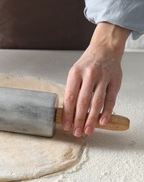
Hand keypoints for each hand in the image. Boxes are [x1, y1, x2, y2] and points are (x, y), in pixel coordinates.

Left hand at [63, 22, 129, 136]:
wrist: (104, 49)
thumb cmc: (87, 64)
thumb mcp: (75, 73)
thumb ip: (73, 90)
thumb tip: (68, 112)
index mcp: (75, 74)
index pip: (70, 97)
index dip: (67, 113)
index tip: (66, 125)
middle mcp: (89, 75)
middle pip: (82, 102)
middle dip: (79, 120)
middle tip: (76, 132)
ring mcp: (103, 78)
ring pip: (97, 102)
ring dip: (92, 119)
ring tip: (88, 130)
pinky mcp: (115, 81)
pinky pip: (110, 100)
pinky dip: (106, 112)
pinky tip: (102, 121)